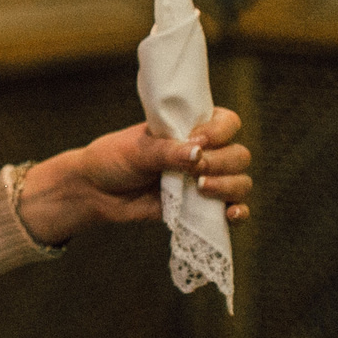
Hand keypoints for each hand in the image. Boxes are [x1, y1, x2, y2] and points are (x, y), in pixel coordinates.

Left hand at [17, 107, 252, 246]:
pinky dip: (238, 212)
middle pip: (239, 155)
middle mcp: (204, 153)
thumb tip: (197, 153)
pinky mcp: (202, 207)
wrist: (96, 191)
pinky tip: (230, 214)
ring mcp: (205, 180)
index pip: (228, 122)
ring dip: (229, 186)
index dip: (221, 131)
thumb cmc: (113, 160)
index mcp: (190, 128)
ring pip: (241, 182)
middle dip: (222, 162)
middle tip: (194, 171)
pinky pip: (234, 210)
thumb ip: (166, 152)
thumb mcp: (136, 150)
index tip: (198, 139)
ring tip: (200, 188)